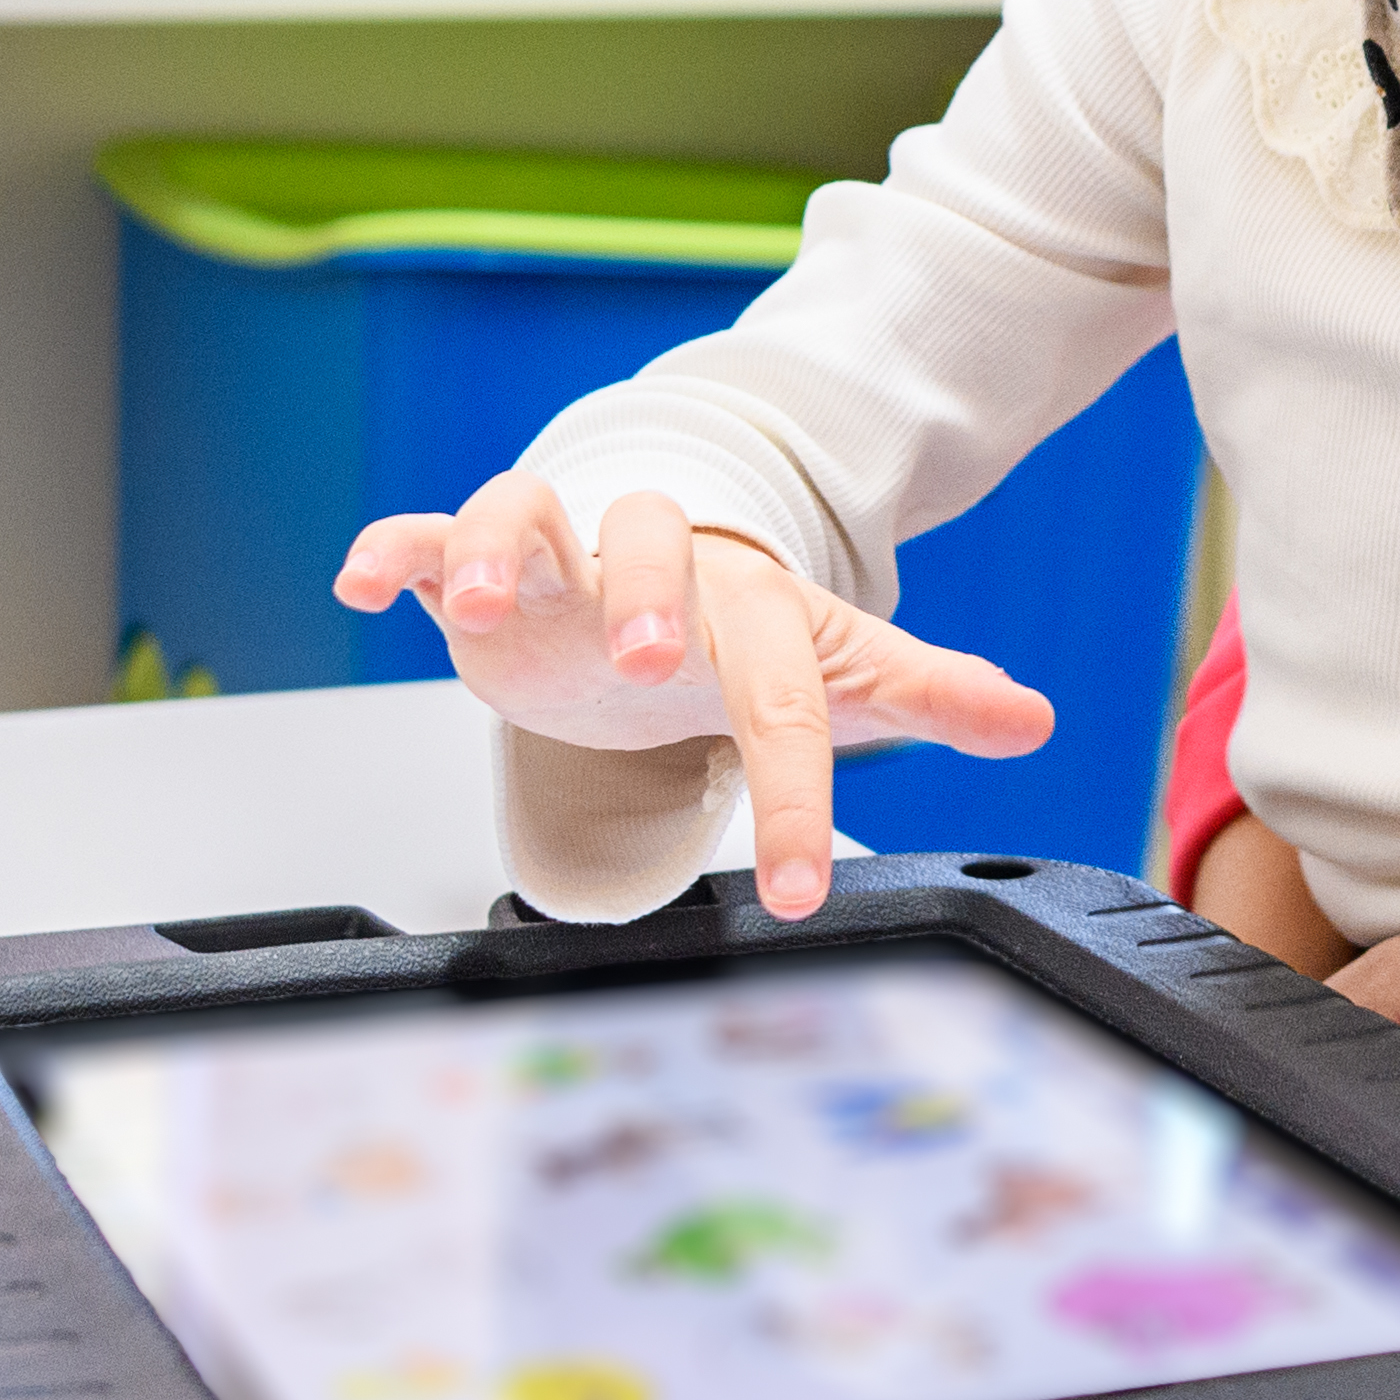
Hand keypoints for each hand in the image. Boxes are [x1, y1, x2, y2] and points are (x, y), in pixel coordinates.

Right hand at [331, 469, 1049, 919]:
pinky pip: (430, 539)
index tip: (797, 883)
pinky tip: (368, 584)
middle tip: (652, 659)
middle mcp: (650, 568)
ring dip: (505, 550)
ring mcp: (562, 565)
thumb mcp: (836, 674)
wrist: (655, 603)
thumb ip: (927, 692)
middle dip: (651, 589)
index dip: (794, 789)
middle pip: (654, 542)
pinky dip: (400, 550)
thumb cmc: (741, 643)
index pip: (781, 688)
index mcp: (745, 606)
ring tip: (486, 606)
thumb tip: (1031, 717)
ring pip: (526, 515)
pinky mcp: (480, 578)